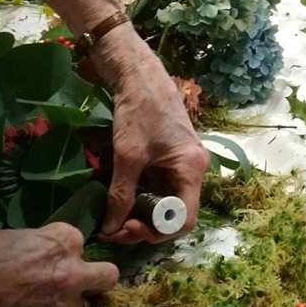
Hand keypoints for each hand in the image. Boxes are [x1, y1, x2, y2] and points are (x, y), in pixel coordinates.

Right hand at [0, 224, 116, 306]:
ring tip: (50, 304)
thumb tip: (39, 253)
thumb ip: (37, 244)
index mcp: (62, 241)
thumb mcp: (11, 237)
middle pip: (107, 277)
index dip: (64, 248)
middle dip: (95, 278)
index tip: (49, 254)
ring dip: (72, 306)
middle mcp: (71, 272)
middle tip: (76, 280)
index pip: (80, 241)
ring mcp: (62, 304)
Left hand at [95, 26, 210, 244]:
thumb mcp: (127, 156)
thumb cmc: (138, 111)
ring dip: (143, 212)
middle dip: (146, 224)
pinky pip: (161, 187)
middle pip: (176, 214)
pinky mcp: (172, 158)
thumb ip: (121, 194)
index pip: (184, 220)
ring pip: (167, 202)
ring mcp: (184, 164)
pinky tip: (123, 195)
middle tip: (116, 226)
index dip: (157, 232)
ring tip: (116, 213)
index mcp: (192, 169)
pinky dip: (143, 196)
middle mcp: (194, 170)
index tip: (127, 229)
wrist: (139, 75)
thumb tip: (110, 228)